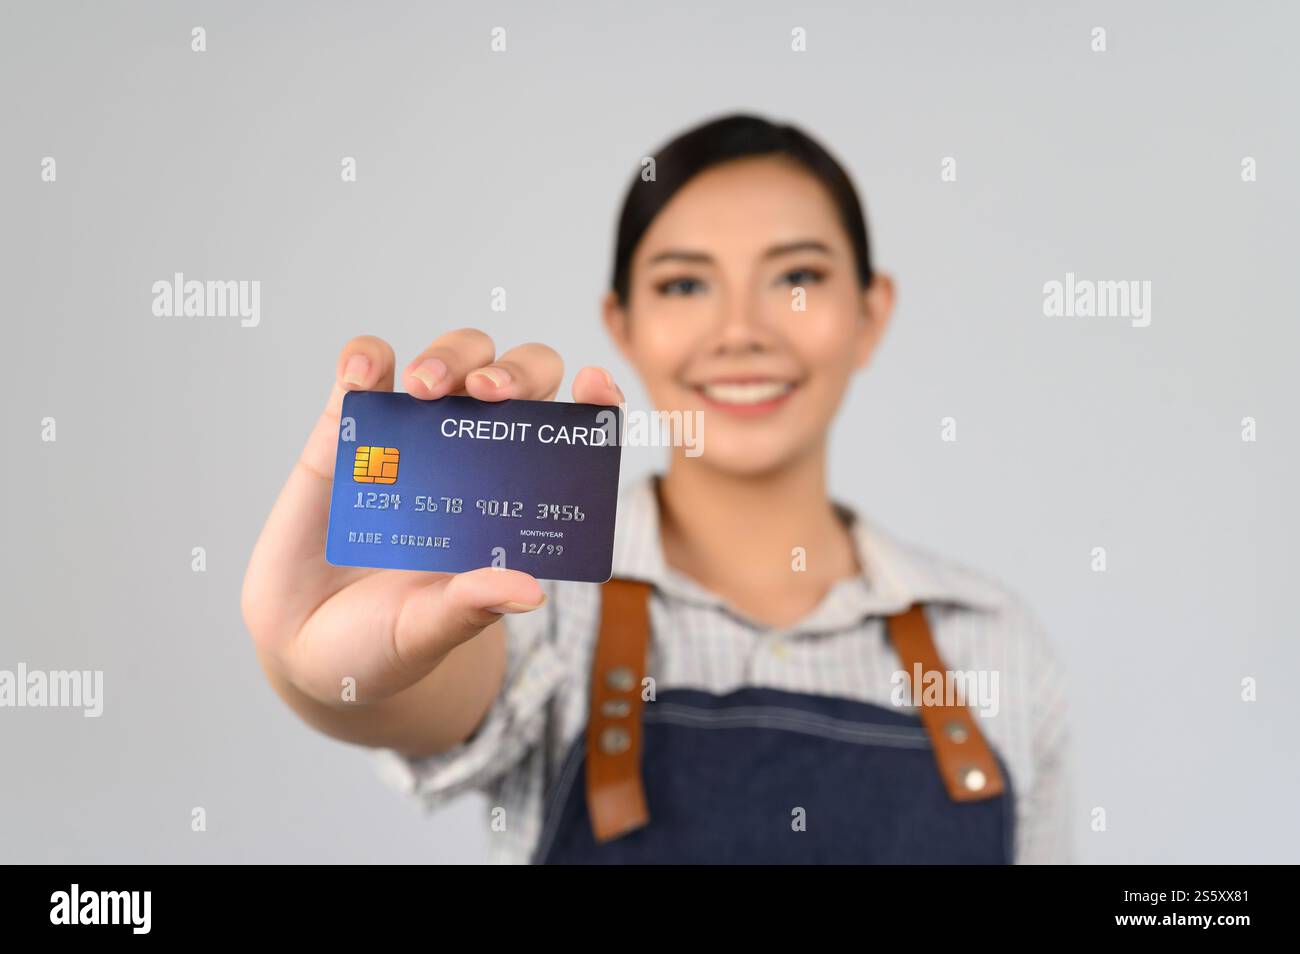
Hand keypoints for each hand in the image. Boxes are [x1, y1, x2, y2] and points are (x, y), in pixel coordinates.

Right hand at [241, 329, 623, 707]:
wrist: (301, 646)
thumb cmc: (384, 641)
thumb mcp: (429, 631)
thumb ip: (471, 609)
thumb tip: (531, 593)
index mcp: (513, 502)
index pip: (568, 436)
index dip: (591, 403)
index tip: (595, 388)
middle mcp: (472, 458)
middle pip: (515, 380)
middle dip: (515, 372)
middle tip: (490, 394)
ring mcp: (412, 436)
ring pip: (452, 359)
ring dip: (448, 357)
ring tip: (425, 389)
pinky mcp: (348, 432)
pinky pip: (364, 371)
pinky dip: (366, 355)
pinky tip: (363, 370)